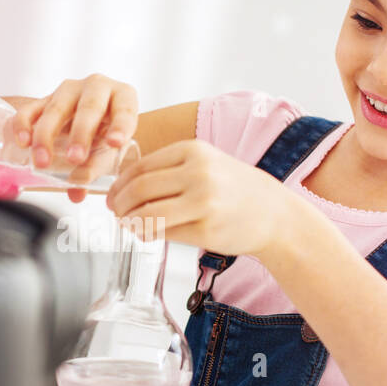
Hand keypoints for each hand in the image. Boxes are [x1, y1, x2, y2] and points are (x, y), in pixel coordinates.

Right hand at [9, 74, 138, 202]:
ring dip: (47, 135)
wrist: (88, 121)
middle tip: (75, 158)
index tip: (115, 143)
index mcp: (122, 96)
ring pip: (56, 108)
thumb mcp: (108, 151)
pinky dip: (24, 124)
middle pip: (89, 107)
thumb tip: (76, 190)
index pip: (125, 109)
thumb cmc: (105, 134)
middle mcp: (96, 87)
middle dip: (81, 134)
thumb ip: (94, 169)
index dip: (120, 125)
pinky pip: (31, 108)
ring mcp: (68, 90)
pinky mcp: (44, 98)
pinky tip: (23, 142)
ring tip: (43, 161)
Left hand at [105, 139, 291, 259]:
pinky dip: (147, 234)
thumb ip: (169, 169)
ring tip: (127, 225)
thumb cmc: (234, 190)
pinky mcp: (205, 230)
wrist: (273, 214)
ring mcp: (203, 202)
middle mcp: (198, 173)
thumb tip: (124, 186)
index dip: (119, 184)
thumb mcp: (205, 164)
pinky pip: (164, 233)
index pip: (141, 166)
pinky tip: (145, 234)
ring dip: (130, 222)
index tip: (112, 195)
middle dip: (120, 204)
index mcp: (193, 150)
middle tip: (115, 212)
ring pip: (148, 213)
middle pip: (140, 189)